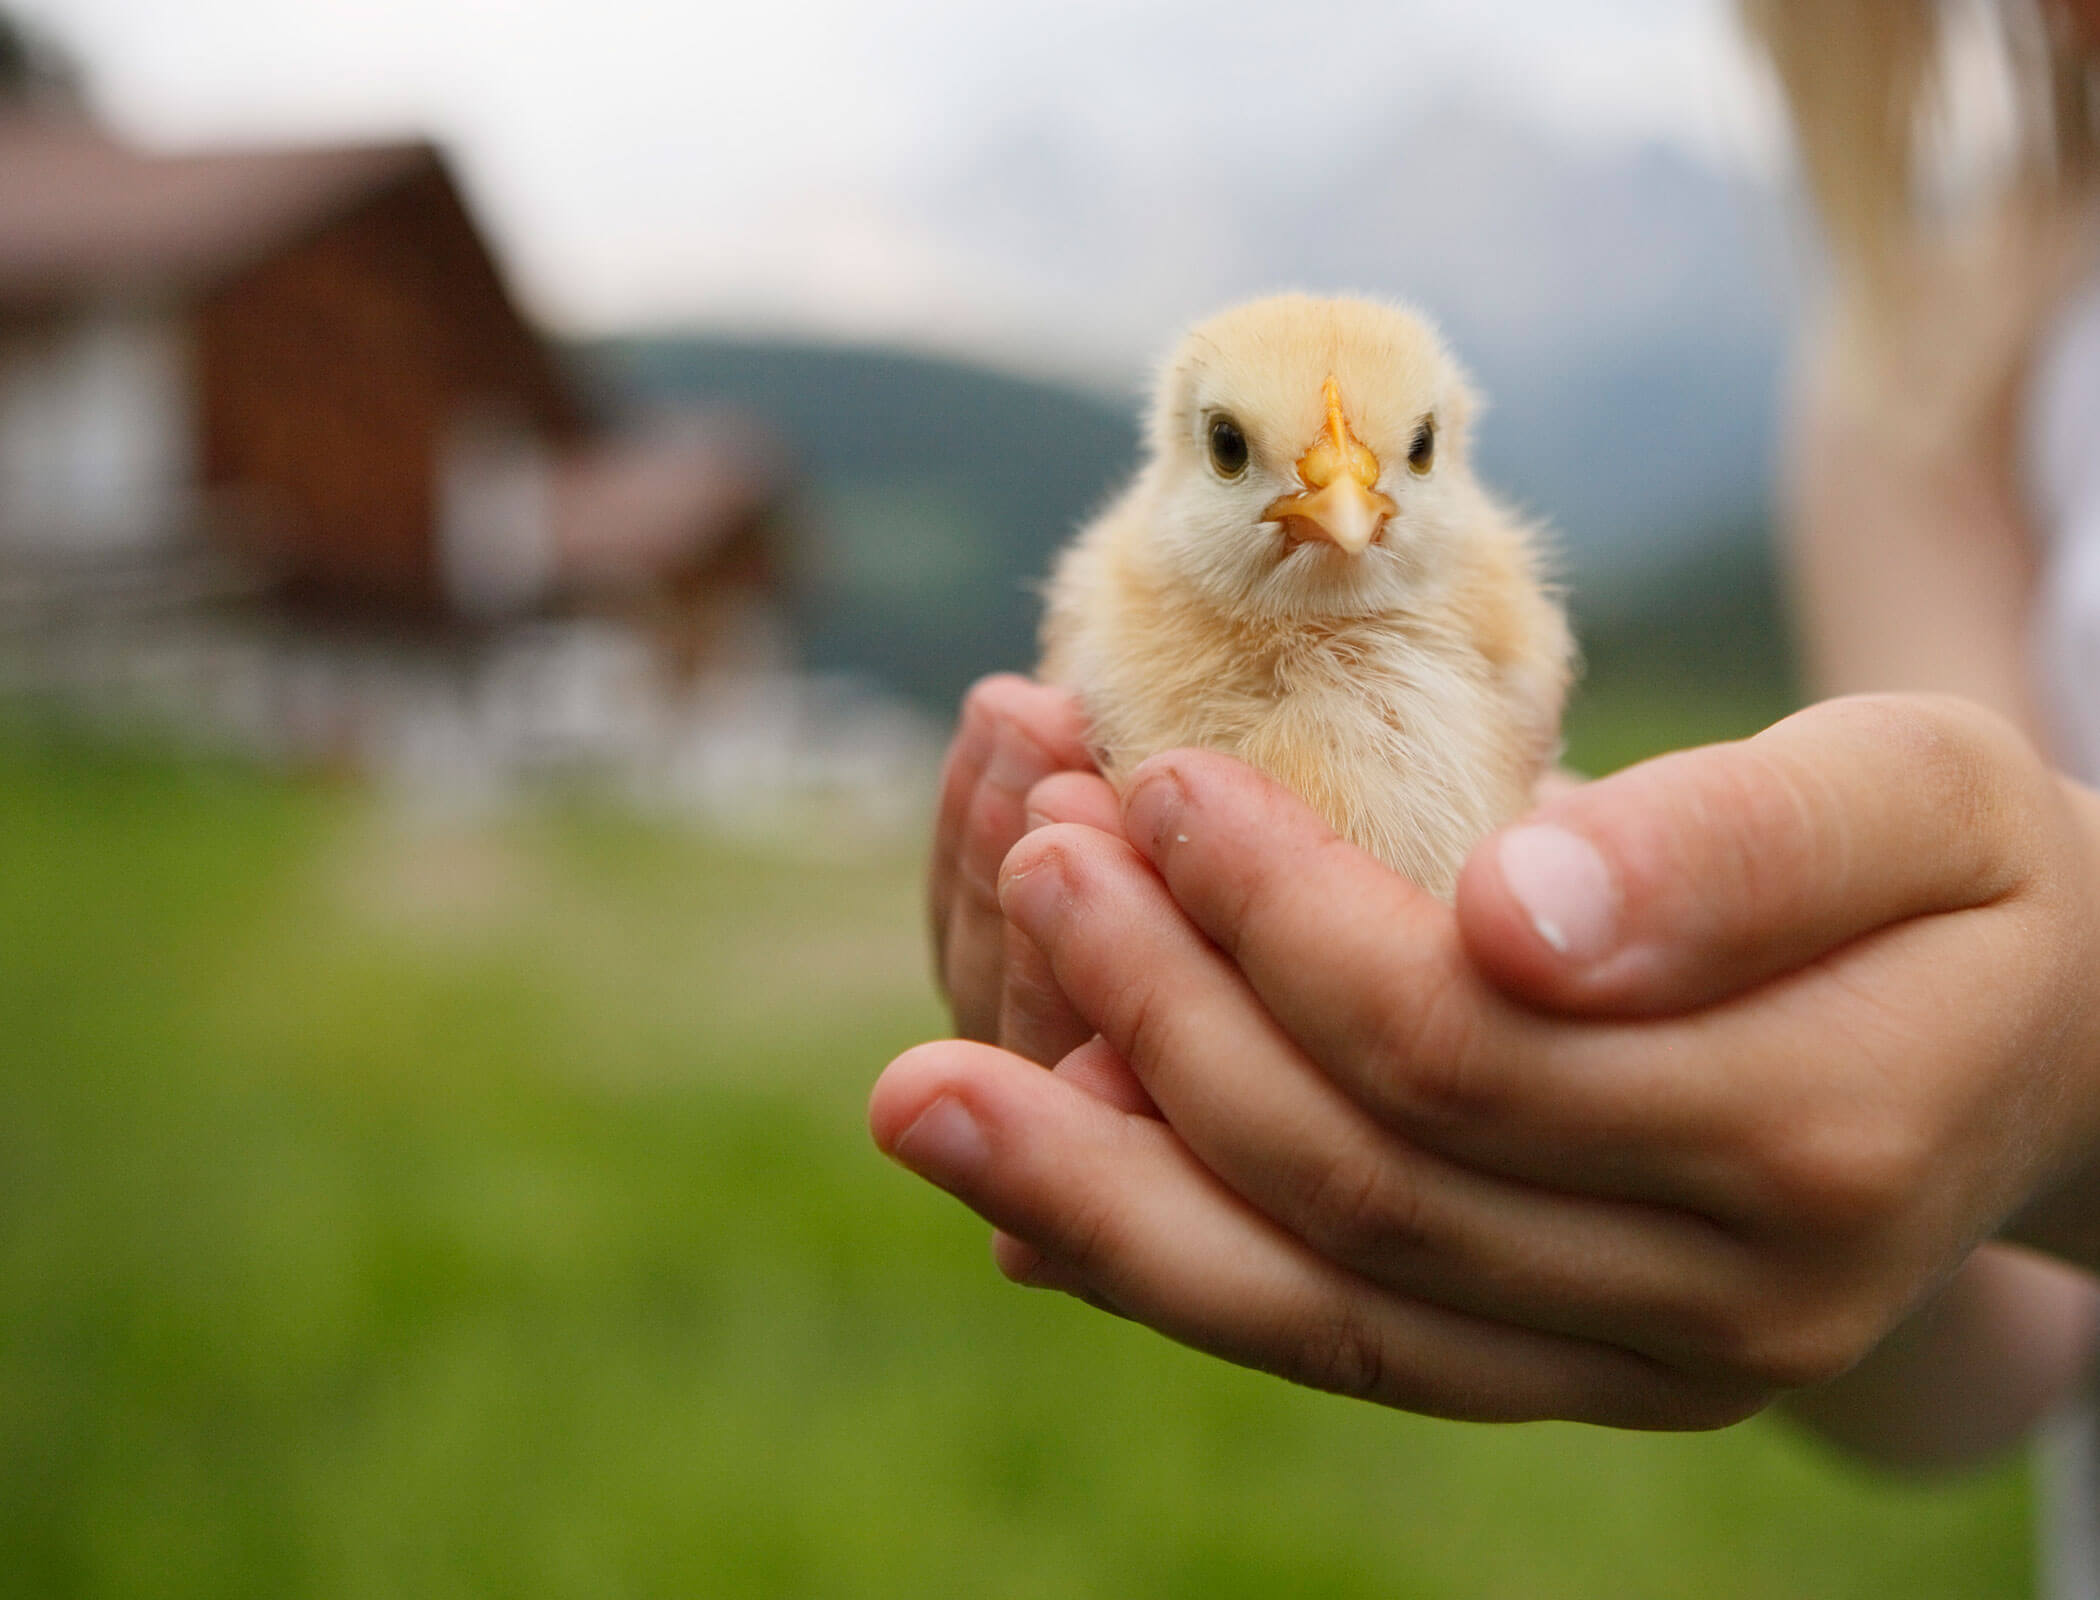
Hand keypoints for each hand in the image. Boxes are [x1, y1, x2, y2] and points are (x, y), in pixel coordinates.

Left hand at [873, 695, 2099, 1427]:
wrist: (2041, 1043)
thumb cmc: (1965, 881)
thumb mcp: (1918, 796)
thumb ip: (1737, 850)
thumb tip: (1511, 916)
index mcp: (1807, 1141)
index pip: (1462, 1047)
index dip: (1277, 918)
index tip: (1154, 778)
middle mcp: (1712, 1305)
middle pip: (1359, 1191)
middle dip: (1157, 1025)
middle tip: (1032, 864)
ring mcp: (1626, 1367)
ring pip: (1318, 1313)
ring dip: (1102, 1195)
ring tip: (922, 1099)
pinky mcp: (1556, 1370)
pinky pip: (1335, 1343)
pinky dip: (1171, 1271)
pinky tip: (1027, 1210)